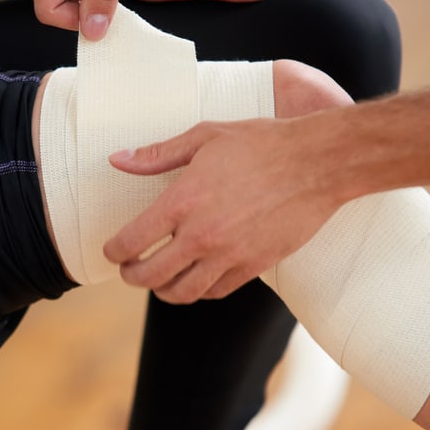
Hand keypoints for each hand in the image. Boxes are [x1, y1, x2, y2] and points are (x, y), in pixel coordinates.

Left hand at [102, 116, 348, 303]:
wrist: (318, 162)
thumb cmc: (262, 143)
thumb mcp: (205, 136)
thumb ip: (157, 154)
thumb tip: (117, 160)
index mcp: (183, 200)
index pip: (131, 241)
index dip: (113, 251)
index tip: (112, 250)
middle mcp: (202, 234)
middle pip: (149, 276)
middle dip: (131, 276)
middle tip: (129, 269)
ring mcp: (229, 255)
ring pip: (181, 292)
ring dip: (162, 290)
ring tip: (158, 279)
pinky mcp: (254, 266)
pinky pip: (216, 292)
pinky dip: (198, 291)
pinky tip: (194, 278)